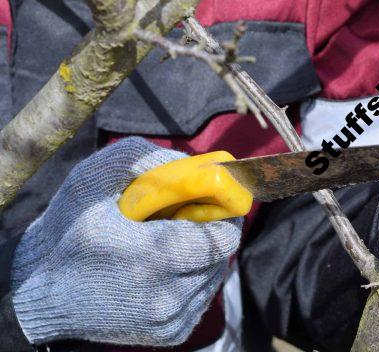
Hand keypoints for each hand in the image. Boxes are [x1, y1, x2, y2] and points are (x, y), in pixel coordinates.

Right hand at [11, 137, 242, 345]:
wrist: (40, 290)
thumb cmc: (69, 228)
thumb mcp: (93, 180)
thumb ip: (145, 159)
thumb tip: (197, 164)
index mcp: (150, 256)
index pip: (222, 236)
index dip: (220, 214)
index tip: (206, 202)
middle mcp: (164, 296)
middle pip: (222, 255)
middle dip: (210, 231)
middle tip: (185, 220)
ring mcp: (168, 320)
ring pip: (215, 275)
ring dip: (202, 255)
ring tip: (166, 244)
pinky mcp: (170, 334)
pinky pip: (202, 297)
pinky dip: (191, 279)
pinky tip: (162, 269)